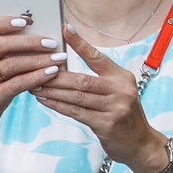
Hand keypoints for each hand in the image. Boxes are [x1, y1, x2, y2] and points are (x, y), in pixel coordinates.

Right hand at [0, 17, 66, 142]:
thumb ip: (4, 58)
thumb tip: (37, 42)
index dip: (3, 22)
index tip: (26, 20)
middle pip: (1, 44)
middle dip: (30, 41)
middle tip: (51, 42)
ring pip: (12, 64)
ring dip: (39, 59)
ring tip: (59, 58)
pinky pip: (17, 84)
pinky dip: (37, 77)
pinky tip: (51, 74)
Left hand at [30, 30, 163, 171]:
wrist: (140, 143)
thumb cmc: (122, 113)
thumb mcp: (117, 91)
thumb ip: (98, 79)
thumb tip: (63, 64)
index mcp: (122, 77)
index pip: (98, 57)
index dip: (81, 43)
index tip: (65, 29)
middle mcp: (120, 91)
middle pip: (81, 80)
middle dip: (55, 75)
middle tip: (34, 69)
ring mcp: (115, 109)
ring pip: (76, 96)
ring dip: (51, 91)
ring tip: (33, 84)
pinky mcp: (106, 125)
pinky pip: (76, 112)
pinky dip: (57, 105)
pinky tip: (43, 100)